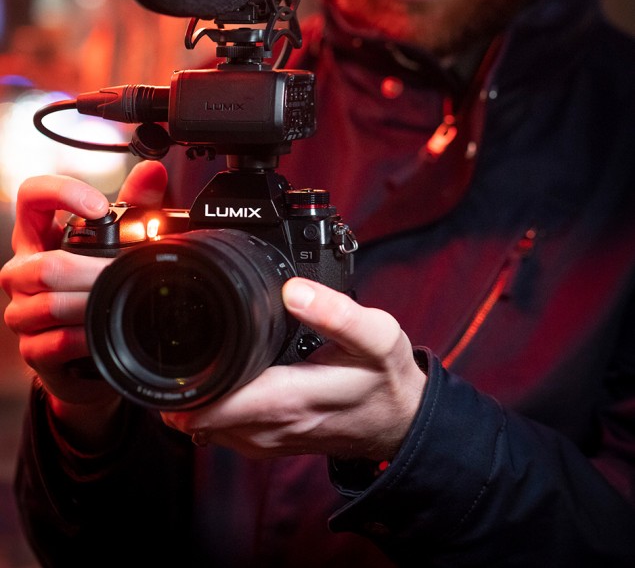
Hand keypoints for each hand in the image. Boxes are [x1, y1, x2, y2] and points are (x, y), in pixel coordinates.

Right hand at [1, 161, 167, 439]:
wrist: (94, 352)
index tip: (100, 206)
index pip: (32, 196)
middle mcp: (23, 270)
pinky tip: (102, 331)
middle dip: (93, 270)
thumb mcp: (122, 241)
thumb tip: (154, 172)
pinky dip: (85, 336)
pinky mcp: (32, 349)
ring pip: (49, 302)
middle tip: (126, 272)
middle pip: (45, 264)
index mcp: (41, 235)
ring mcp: (23, 310)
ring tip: (118, 300)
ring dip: (91, 303)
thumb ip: (137, 205)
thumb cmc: (101, 286)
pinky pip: (54, 340)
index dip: (61, 193)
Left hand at [162, 277, 426, 461]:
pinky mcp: (270, 443)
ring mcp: (270, 440)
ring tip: (185, 363)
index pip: (218, 405)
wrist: (400, 422)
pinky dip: (207, 412)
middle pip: (200, 418)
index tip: (169, 355)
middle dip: (178, 388)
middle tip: (167, 350)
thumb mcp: (377, 336)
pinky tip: (211, 385)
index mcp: (292, 399)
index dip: (186, 384)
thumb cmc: (386, 378)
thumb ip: (336, 312)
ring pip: (206, 429)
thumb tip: (293, 289)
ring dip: (190, 400)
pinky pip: (223, 433)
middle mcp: (274, 426)